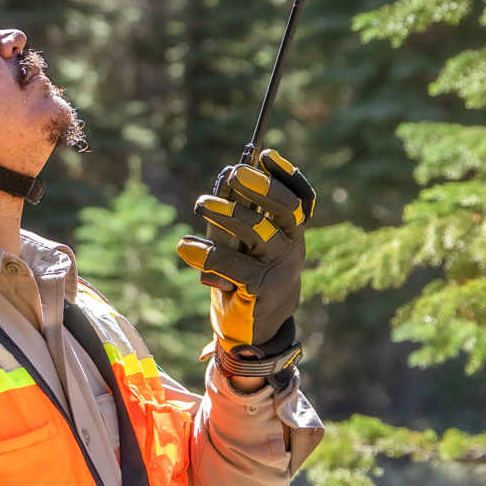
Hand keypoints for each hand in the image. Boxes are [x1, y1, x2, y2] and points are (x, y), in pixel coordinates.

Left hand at [177, 149, 314, 359]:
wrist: (253, 331)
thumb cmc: (244, 278)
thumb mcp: (242, 245)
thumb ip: (235, 217)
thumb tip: (223, 182)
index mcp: (290, 232)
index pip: (300, 199)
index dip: (287, 175)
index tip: (265, 154)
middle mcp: (291, 247)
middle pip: (287, 210)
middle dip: (262, 188)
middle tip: (235, 173)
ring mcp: (280, 270)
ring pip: (259, 233)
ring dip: (228, 214)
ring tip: (200, 204)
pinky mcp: (262, 292)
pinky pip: (235, 267)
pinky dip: (208, 255)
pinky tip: (185, 247)